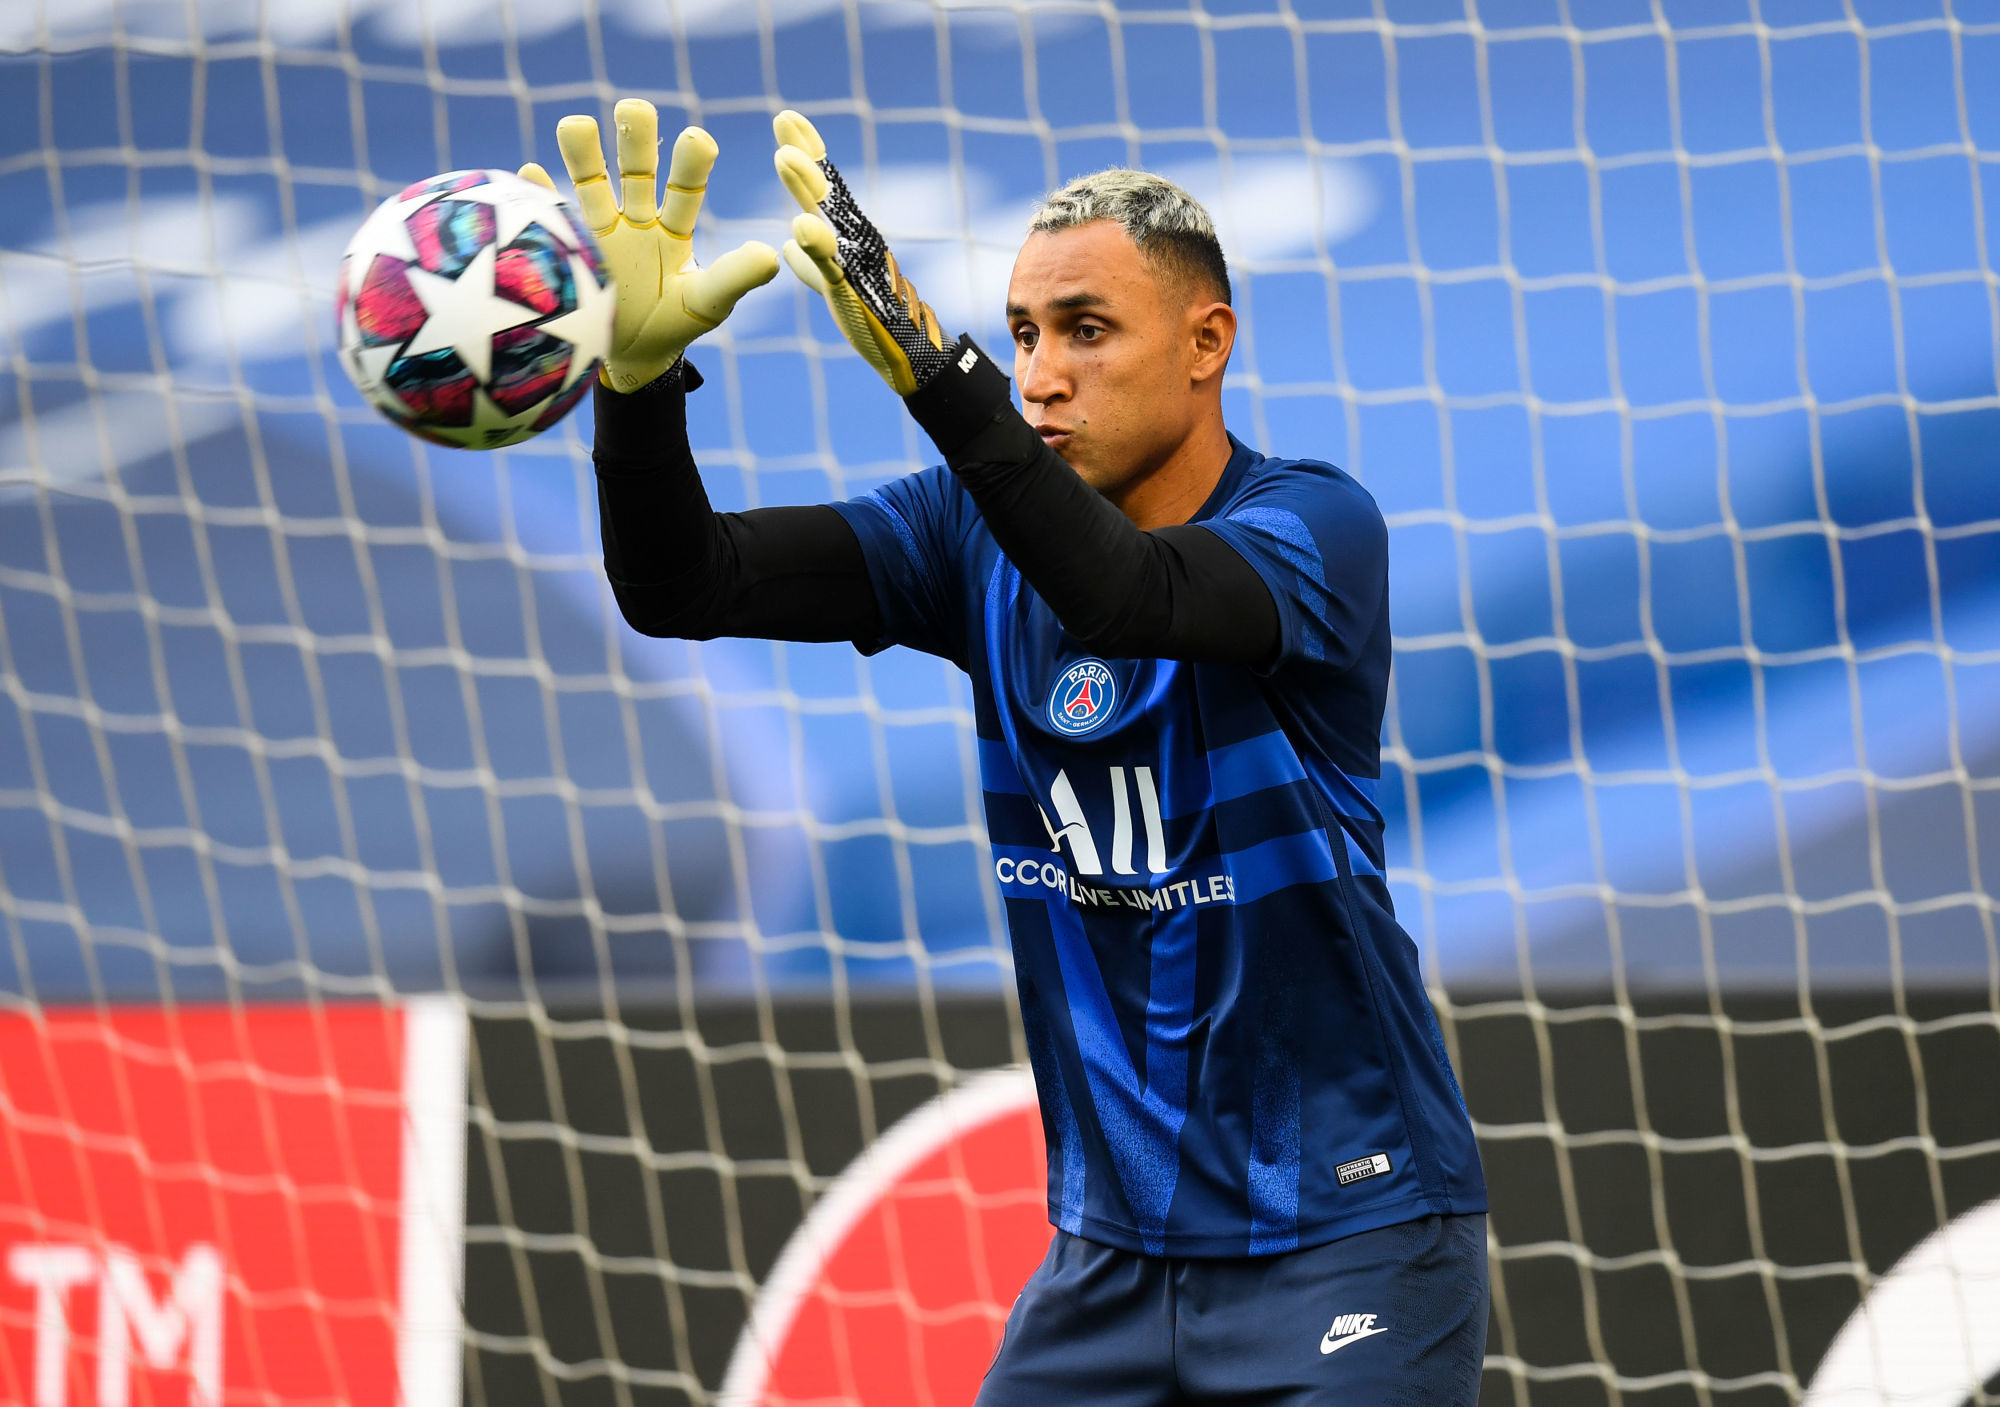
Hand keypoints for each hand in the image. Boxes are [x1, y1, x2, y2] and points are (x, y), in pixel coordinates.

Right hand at [521, 98, 778, 392]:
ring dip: (582, 155)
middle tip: (636, 109)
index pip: (684, 189)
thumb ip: (734, 278)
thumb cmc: (675, 325)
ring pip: (590, 186)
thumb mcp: (707, 304)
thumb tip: (771, 256)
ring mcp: (597, 234)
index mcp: (673, 229)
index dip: (690, 165)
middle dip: (636, 140)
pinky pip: (549, 219)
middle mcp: (635, 221)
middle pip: (635, 171)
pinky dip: (538, 199)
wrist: (632, 355)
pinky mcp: (566, 251)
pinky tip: (528, 173)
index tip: (698, 139)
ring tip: (576, 124)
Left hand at [771, 109, 950, 395]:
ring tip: (784, 157)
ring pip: (830, 218)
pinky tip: (798, 227)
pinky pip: (834, 266)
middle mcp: (857, 240)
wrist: (909, 357)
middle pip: (827, 190)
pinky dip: (819, 245)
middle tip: (784, 119)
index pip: (826, 188)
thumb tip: (788, 246)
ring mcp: (858, 262)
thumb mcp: (834, 287)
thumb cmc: (875, 320)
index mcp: (848, 237)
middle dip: (806, 153)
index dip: (809, 153)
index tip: (787, 119)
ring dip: (808, 187)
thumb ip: (812, 265)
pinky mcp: (855, 291)